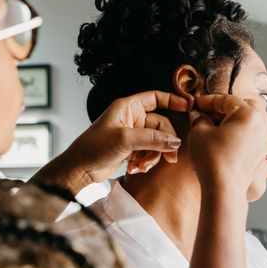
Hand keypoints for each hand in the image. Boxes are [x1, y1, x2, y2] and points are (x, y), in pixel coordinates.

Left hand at [74, 90, 189, 181]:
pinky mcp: (130, 149)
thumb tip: (175, 142)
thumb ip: (153, 139)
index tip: (187, 107)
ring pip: (155, 142)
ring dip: (153, 155)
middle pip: (160, 126)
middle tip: (170, 157)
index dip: (172, 100)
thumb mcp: (125, 140)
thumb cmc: (94, 147)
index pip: (155, 98)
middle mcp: (130, 118)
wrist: (79, 169)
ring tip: (142, 166)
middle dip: (164, 142)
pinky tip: (135, 169)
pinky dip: (145, 161)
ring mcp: (131, 134)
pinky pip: (148, 152)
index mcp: (127, 107)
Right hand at [188, 94, 266, 196]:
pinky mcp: (261, 155)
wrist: (224, 189)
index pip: (226, 99)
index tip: (197, 104)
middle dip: (224, 108)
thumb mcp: (198, 132)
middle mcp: (261, 125)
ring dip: (232, 122)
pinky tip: (223, 142)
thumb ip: (199, 118)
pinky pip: (250, 137)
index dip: (208, 100)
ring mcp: (263, 141)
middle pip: (243, 107)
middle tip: (207, 114)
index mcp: (248, 114)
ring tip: (214, 128)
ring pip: (248, 122)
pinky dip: (238, 135)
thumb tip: (198, 115)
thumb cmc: (212, 159)